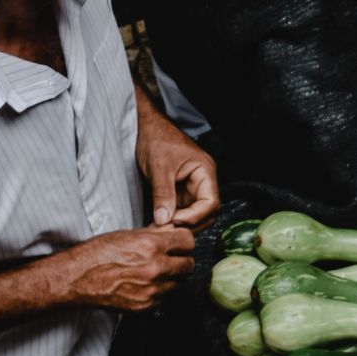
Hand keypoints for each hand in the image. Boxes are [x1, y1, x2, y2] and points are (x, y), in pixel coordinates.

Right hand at [66, 226, 195, 310]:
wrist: (77, 279)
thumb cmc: (97, 254)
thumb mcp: (127, 235)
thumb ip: (154, 234)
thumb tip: (172, 232)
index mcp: (152, 246)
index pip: (189, 241)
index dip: (183, 241)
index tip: (178, 243)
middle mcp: (156, 268)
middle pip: (189, 264)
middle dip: (182, 260)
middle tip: (171, 258)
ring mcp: (152, 290)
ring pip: (178, 282)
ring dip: (171, 277)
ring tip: (154, 271)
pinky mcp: (146, 305)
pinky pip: (164, 297)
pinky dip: (159, 291)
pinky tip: (145, 284)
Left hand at [136, 104, 219, 227]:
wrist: (146, 127)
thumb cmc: (157, 138)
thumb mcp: (159, 167)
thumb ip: (162, 194)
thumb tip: (163, 221)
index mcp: (205, 171)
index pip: (211, 203)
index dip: (195, 216)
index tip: (174, 221)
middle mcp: (202, 181)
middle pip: (206, 212)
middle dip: (188, 223)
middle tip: (166, 228)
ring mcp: (191, 187)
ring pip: (193, 214)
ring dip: (180, 222)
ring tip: (161, 226)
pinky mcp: (180, 191)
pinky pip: (181, 210)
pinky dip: (172, 218)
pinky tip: (159, 221)